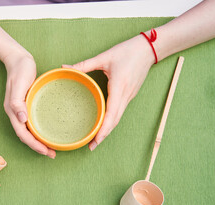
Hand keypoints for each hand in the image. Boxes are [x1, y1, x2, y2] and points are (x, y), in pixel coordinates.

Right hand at [3, 51, 55, 158]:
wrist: (18, 59)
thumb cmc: (20, 70)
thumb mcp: (18, 84)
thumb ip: (17, 102)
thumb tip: (21, 119)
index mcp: (13, 111)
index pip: (23, 134)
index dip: (34, 145)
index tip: (46, 151)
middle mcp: (16, 113)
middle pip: (26, 136)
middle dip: (38, 147)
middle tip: (52, 153)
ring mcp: (21, 110)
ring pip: (29, 131)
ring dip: (39, 141)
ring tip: (51, 147)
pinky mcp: (27, 105)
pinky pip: (32, 122)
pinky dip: (39, 130)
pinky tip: (48, 130)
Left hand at [63, 35, 154, 150]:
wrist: (149, 48)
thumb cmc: (128, 51)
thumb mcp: (104, 57)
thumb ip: (84, 64)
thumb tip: (65, 68)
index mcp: (119, 88)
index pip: (111, 114)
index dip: (103, 129)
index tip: (95, 140)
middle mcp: (125, 96)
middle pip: (115, 121)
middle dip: (104, 135)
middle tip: (91, 146)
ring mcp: (129, 96)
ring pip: (118, 118)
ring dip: (108, 130)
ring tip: (96, 139)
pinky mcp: (129, 95)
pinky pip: (120, 111)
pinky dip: (112, 121)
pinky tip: (104, 124)